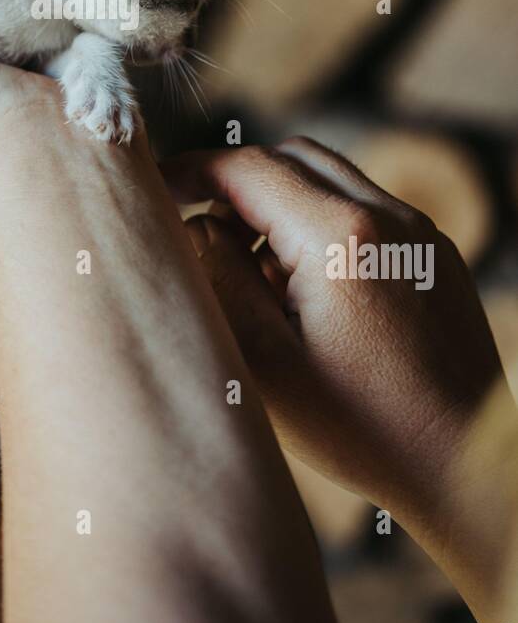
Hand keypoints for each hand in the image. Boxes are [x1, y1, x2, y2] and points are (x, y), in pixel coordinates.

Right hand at [162, 137, 517, 622]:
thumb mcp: (266, 363)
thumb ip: (221, 279)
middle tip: (201, 224)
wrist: (465, 465)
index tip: (157, 187)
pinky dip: (323, 220)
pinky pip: (368, 208)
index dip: (193, 169)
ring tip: (255, 266)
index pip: (249, 167)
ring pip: (332, 177)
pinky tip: (307, 286)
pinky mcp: (437, 253)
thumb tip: (199, 225)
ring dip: (282, 199)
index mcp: (341, 237)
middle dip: (238, 180)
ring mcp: (420, 231)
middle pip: (292, 157)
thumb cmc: (362, 428)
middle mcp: (389, 216)